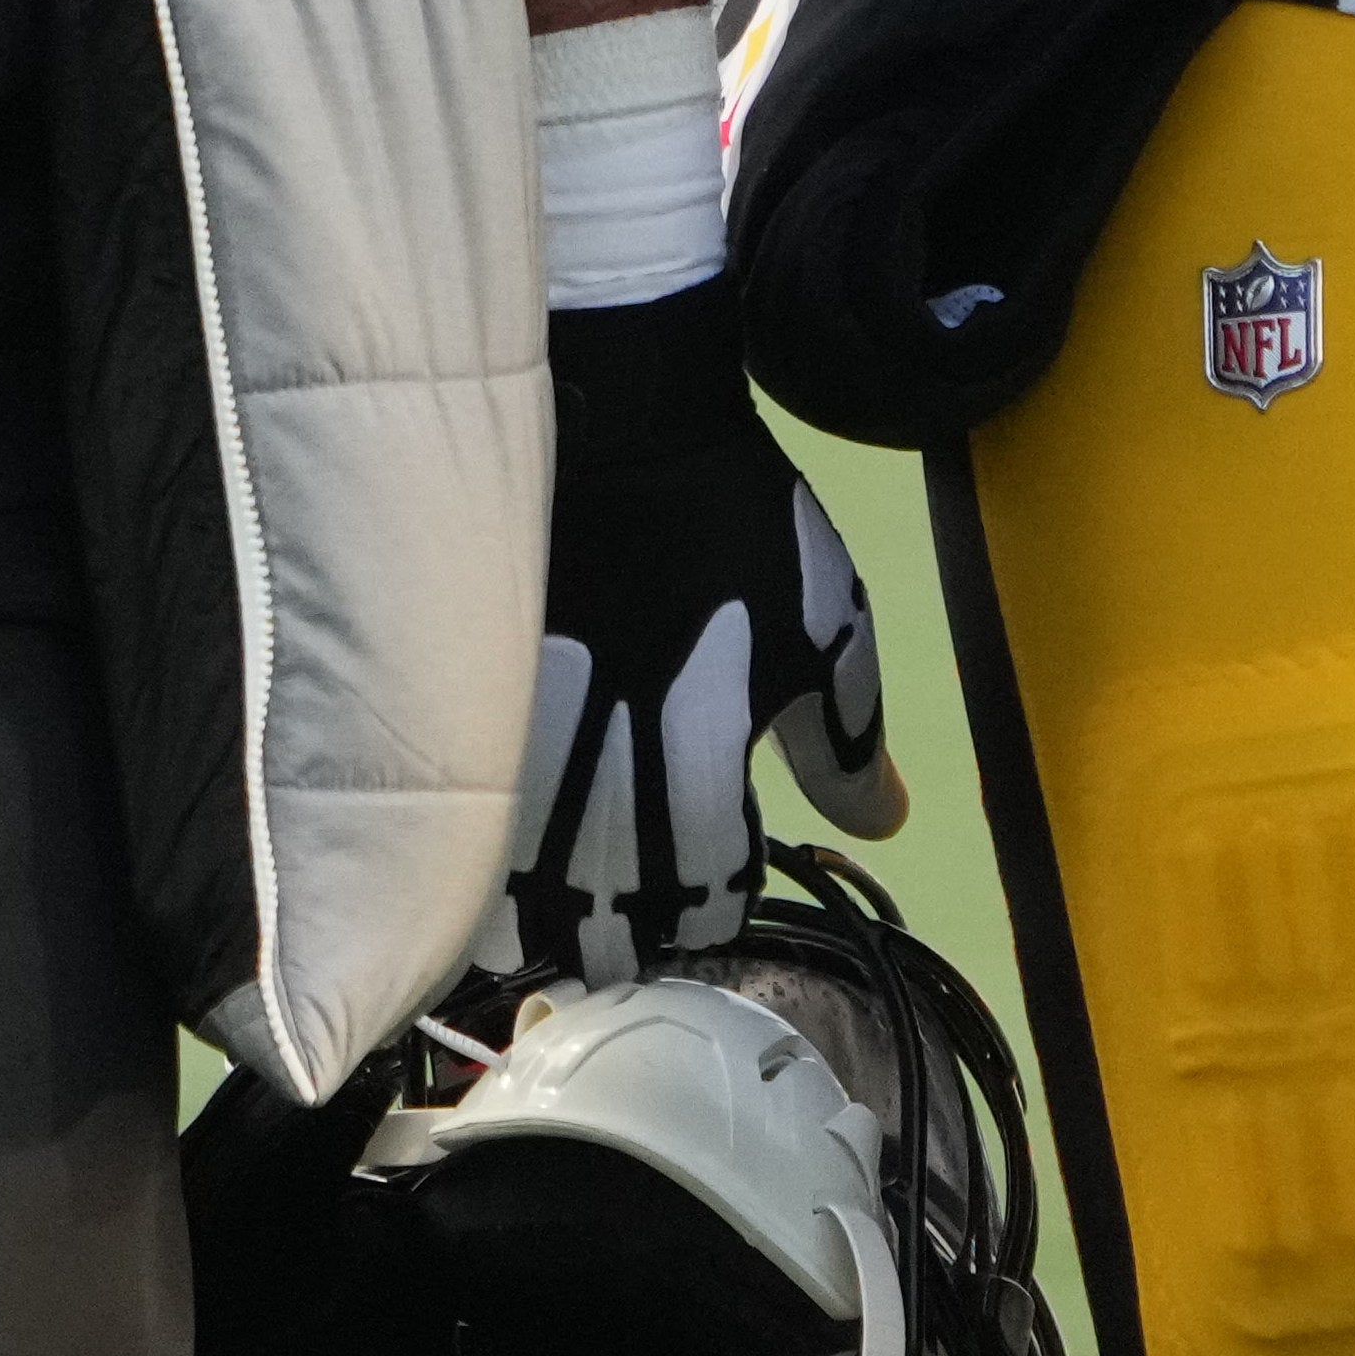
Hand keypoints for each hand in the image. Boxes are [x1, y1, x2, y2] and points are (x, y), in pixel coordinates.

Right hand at [492, 277, 902, 987]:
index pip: (698, 909)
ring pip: (521, 899)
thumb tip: (882, 822)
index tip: (721, 874)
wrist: (617, 428)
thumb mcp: (829, 628)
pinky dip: (495, 862)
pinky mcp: (472, 728)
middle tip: (651, 895)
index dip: (715, 904)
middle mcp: (601, 793)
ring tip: (579, 892)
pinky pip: (474, 835)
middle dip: (632, 926)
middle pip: (604, 928)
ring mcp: (524, 765)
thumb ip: (850, 742)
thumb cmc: (735, 529)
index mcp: (696, 779)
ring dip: (554, 911)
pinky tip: (515, 847)